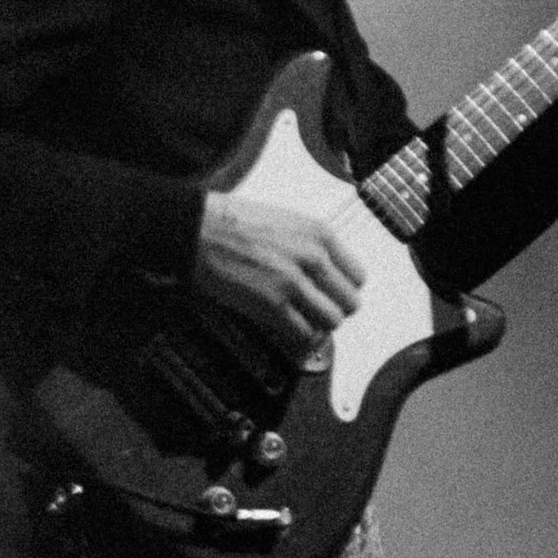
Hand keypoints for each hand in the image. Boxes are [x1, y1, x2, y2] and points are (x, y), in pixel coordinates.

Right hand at [192, 191, 366, 358]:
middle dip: (334, 309)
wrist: (199, 229)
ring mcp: (293, 282)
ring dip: (318, 325)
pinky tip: (286, 329)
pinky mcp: (272, 304)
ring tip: (302, 320)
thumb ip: (313, 245)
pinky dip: (298, 337)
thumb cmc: (235, 222)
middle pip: (350, 302)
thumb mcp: (287, 220)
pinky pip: (304, 334)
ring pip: (332, 321)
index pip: (358, 276)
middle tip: (316, 310)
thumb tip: (328, 271)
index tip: (331, 293)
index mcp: (320, 234)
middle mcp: (313, 257)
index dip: (343, 289)